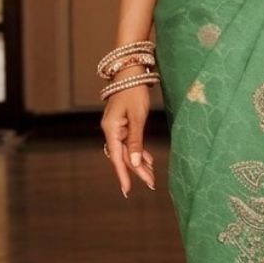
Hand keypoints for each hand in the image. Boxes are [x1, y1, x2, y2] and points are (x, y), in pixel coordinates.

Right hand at [101, 83, 155, 197]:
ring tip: (152, 176)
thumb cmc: (134, 91)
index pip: (117, 158)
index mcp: (111, 129)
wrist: (130, 72)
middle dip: (137, 170)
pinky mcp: (123, 124)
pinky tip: (148, 160)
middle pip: (124, 156)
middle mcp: (111, 131)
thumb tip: (136, 162)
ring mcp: (116, 128)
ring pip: (128, 150)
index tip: (127, 190)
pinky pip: (130, 142)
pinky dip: (139, 151)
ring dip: (140, 163)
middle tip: (151, 184)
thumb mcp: (137, 117)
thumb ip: (136, 140)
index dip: (123, 175)